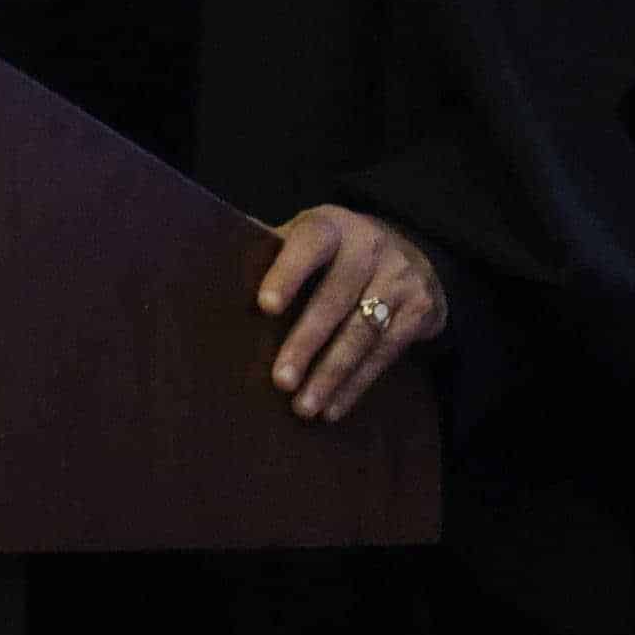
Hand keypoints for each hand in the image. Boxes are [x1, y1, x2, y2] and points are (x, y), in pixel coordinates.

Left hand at [255, 206, 447, 422]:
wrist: (412, 251)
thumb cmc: (334, 251)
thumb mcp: (307, 237)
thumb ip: (269, 249)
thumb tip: (213, 266)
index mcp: (332, 226)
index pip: (309, 243)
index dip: (288, 273)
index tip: (265, 306)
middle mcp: (369, 247)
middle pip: (335, 298)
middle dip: (306, 342)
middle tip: (280, 380)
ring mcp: (399, 277)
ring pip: (362, 332)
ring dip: (331, 375)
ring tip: (303, 406)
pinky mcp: (420, 310)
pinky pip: (385, 353)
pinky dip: (356, 385)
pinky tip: (333, 408)